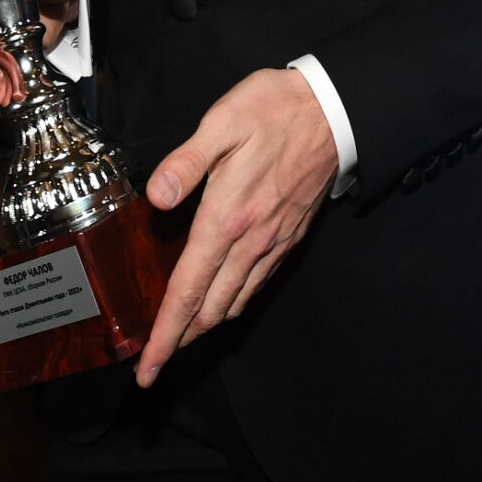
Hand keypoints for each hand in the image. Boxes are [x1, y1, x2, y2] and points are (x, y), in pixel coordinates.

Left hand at [134, 66, 339, 386]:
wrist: (334, 111)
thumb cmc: (275, 111)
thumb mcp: (222, 123)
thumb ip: (185, 163)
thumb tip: (156, 198)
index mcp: (226, 218)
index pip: (187, 292)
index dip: (165, 336)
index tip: (148, 370)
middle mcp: (250, 241)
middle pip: (209, 309)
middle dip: (180, 340)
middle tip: (155, 360)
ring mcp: (273, 242)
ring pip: (234, 302)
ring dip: (205, 325)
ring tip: (181, 336)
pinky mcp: (290, 237)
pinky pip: (257, 284)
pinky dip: (234, 302)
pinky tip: (223, 300)